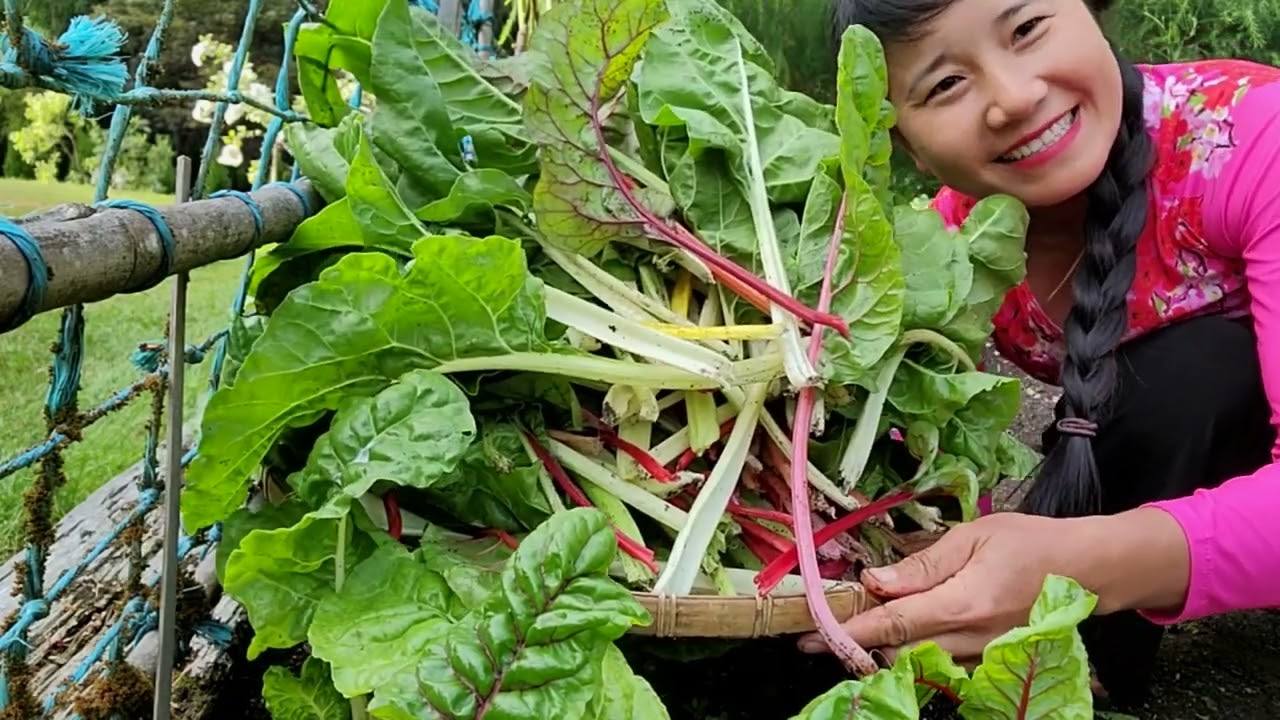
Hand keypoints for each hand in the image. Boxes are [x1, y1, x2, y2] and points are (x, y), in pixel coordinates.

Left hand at [796, 508, 1189, 666]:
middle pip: (898, 652)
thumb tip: (876, 581)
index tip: (808, 638)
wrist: (1089, 571)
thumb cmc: (1031, 543)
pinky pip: (940, 664)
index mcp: (965, 603)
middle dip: (859, 641)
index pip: (895, 624)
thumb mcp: (974, 537)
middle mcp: (972, 639)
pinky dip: (914, 650)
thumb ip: (923, 563)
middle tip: (826, 626)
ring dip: (884, 646)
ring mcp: (982, 657)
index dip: (849, 632)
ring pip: (917, 662)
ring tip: (859, 624)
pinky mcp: (988, 662)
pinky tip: (903, 630)